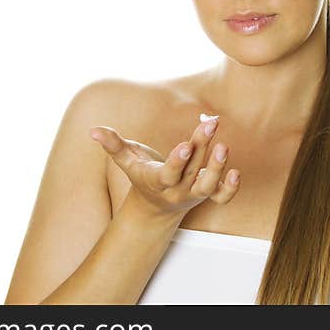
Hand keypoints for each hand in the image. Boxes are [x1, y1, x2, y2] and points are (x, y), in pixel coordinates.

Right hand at [89, 115, 240, 217]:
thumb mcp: (127, 160)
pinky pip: (222, 197)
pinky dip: (231, 188)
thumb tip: (94, 130)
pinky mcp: (208, 195)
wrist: (156, 205)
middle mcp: (177, 190)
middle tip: (210, 123)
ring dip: (217, 167)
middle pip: (191, 172)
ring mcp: (194, 194)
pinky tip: (236, 171)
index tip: (187, 145)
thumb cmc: (141, 173)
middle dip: (202, 147)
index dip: (178, 161)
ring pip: (208, 187)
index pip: (168, 174)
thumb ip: (113, 145)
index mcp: (156, 181)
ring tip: (223, 145)